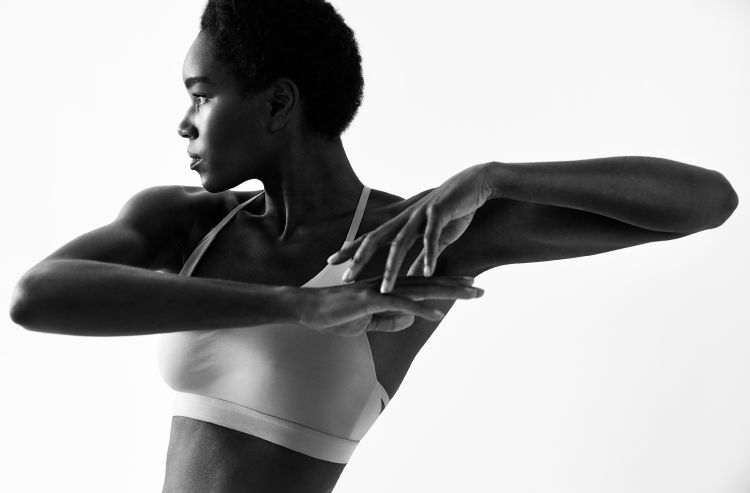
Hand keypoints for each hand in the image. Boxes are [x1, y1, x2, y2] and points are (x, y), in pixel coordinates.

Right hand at [296, 274, 483, 335]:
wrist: (306, 309)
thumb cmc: (333, 314)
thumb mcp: (366, 321)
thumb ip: (388, 320)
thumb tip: (410, 321)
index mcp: (388, 286)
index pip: (424, 283)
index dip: (447, 284)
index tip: (468, 285)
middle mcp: (388, 283)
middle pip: (429, 282)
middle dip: (457, 285)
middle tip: (481, 288)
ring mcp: (380, 289)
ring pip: (421, 288)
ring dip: (448, 291)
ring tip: (471, 293)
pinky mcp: (370, 300)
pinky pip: (400, 304)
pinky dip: (420, 309)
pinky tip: (438, 314)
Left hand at [327, 163, 494, 292]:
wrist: (477, 183)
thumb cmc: (455, 210)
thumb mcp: (437, 238)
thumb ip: (422, 257)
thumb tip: (411, 279)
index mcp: (402, 222)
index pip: (371, 237)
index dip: (351, 249)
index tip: (331, 262)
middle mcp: (406, 217)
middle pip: (376, 239)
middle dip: (359, 259)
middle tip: (345, 278)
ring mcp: (421, 214)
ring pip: (401, 243)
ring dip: (392, 267)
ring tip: (385, 289)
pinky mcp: (440, 212)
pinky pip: (432, 237)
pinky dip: (429, 256)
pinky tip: (426, 273)